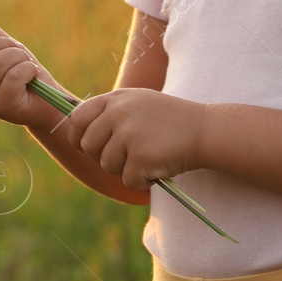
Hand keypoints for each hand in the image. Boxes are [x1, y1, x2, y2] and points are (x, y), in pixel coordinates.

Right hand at [0, 0, 66, 128]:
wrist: (46, 99)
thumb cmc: (21, 69)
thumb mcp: (1, 43)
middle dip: (6, 44)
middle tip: (19, 55)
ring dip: (20, 58)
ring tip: (26, 67)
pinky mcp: (1, 107)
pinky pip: (14, 76)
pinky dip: (29, 70)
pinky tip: (32, 78)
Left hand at [64, 88, 206, 191]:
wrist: (204, 130)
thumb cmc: (169, 120)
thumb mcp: (136, 103)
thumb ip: (109, 113)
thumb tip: (77, 133)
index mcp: (115, 99)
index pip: (77, 119)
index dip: (78, 136)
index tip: (87, 147)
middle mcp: (118, 113)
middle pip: (88, 146)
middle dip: (104, 157)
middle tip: (127, 156)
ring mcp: (129, 135)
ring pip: (107, 166)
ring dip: (125, 170)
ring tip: (148, 159)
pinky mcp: (141, 157)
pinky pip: (128, 180)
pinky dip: (142, 181)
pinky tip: (158, 168)